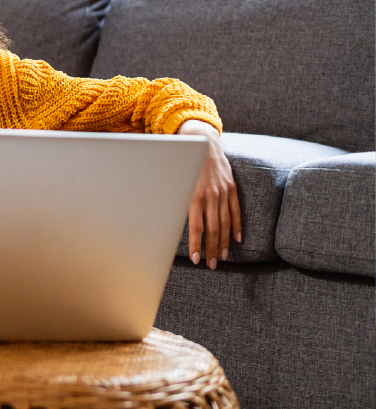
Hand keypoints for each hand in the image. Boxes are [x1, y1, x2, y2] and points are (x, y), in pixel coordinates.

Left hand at [178, 120, 240, 269]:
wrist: (203, 143)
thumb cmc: (184, 165)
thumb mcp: (178, 183)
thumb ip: (180, 202)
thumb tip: (172, 224)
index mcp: (195, 196)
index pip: (197, 227)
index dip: (197, 245)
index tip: (197, 259)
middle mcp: (211, 195)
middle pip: (213, 229)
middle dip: (211, 249)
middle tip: (211, 265)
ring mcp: (223, 192)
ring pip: (225, 223)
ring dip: (224, 242)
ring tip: (222, 256)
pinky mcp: (232, 188)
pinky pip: (236, 210)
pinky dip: (237, 226)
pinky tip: (237, 239)